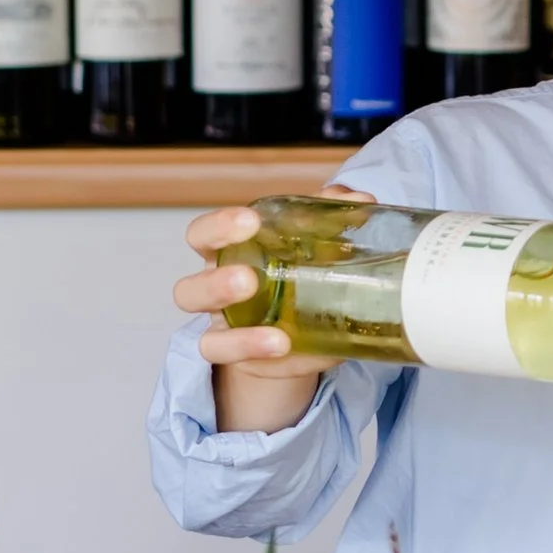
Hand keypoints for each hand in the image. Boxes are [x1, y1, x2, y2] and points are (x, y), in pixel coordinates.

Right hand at [176, 191, 367, 431]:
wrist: (301, 335)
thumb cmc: (298, 278)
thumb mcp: (313, 248)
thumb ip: (330, 221)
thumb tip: (361, 199)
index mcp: (229, 251)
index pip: (204, 234)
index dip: (218, 226)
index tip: (250, 221)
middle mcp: (214, 287)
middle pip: (191, 285)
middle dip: (217, 281)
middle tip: (249, 278)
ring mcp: (221, 324)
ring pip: (204, 330)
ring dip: (229, 324)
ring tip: (268, 323)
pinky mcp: (234, 353)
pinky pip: (223, 351)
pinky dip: (250, 346)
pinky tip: (282, 344)